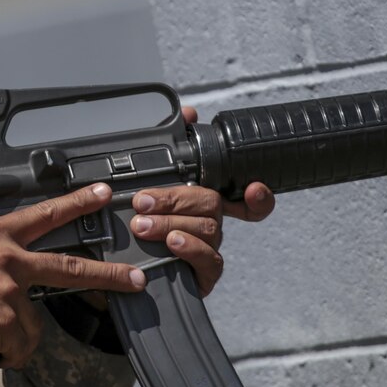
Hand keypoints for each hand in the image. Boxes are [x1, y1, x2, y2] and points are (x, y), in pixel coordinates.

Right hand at [0, 183, 145, 371]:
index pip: (43, 215)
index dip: (75, 203)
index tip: (101, 194)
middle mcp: (7, 258)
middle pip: (70, 266)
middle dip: (109, 273)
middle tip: (135, 277)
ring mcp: (12, 291)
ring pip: (31, 321)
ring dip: (10, 333)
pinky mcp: (12, 323)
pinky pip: (19, 346)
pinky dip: (3, 351)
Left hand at [128, 106, 274, 295]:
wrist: (127, 266)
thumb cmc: (146, 221)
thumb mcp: (153, 180)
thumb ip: (173, 146)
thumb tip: (189, 113)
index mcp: (204, 204)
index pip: (247, 199)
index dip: (259, 196)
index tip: (255, 187)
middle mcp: (211, 224)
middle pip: (213, 204)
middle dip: (176, 200)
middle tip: (141, 202)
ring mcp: (209, 248)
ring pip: (205, 229)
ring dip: (171, 223)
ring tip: (143, 224)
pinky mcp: (203, 273)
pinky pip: (207, 259)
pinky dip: (189, 248)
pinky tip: (171, 243)